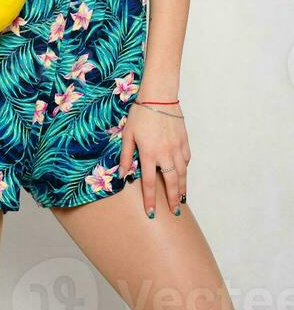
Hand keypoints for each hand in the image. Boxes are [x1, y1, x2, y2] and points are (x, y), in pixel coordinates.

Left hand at [118, 100, 190, 216]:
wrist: (159, 97)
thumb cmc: (140, 113)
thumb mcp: (128, 134)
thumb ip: (126, 156)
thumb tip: (123, 175)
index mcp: (149, 154)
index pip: (150, 183)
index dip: (150, 200)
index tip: (152, 213)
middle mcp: (165, 154)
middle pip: (171, 183)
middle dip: (173, 199)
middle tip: (174, 211)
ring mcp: (177, 148)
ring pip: (182, 173)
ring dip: (182, 188)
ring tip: (181, 199)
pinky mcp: (184, 140)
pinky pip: (186, 160)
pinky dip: (184, 169)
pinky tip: (182, 173)